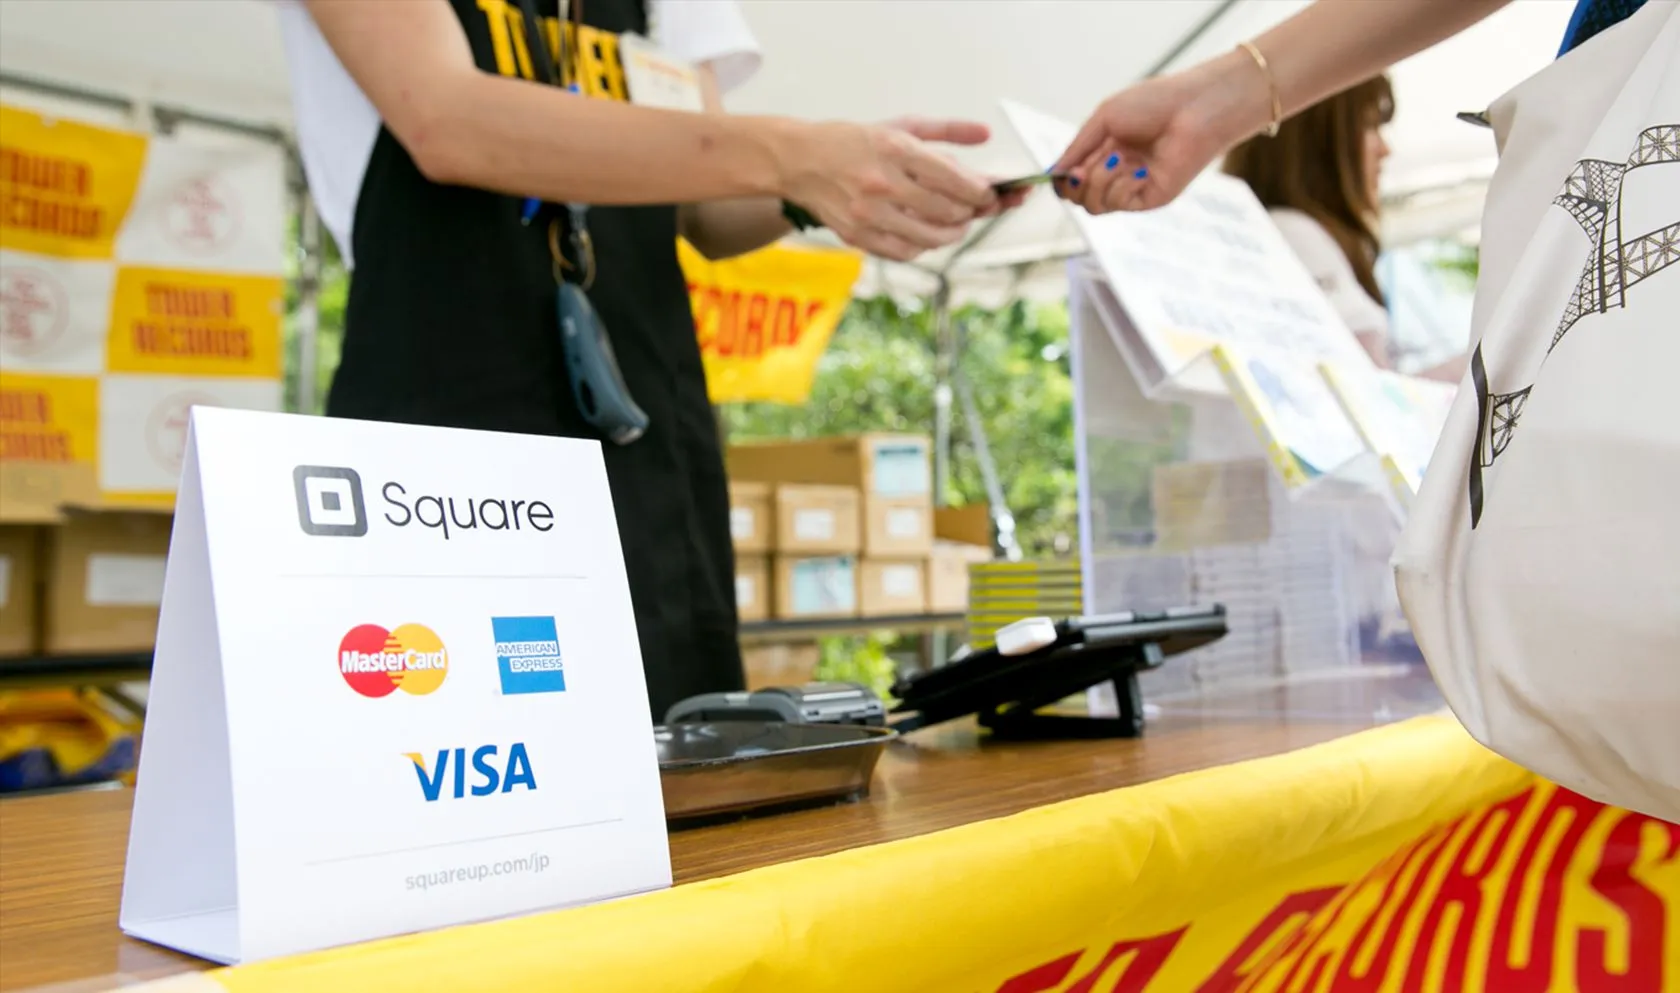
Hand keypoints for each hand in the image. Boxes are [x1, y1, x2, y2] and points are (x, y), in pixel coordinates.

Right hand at [777, 117, 998, 261]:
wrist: (798, 161)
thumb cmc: (851, 142)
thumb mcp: (899, 124)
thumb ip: (946, 130)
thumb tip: (986, 133)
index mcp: (895, 149)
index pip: (954, 179)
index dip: (980, 192)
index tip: (988, 194)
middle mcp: (882, 182)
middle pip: (946, 210)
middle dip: (969, 213)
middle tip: (975, 210)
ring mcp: (869, 213)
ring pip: (930, 237)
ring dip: (952, 234)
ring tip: (956, 225)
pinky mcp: (858, 235)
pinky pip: (905, 252)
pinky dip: (924, 247)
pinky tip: (927, 235)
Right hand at [1051, 52, 1270, 215]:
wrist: (1196, 107)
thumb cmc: (1155, 103)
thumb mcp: (1104, 118)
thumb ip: (1077, 147)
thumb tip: (1054, 173)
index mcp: (1106, 150)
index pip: (1073, 178)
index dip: (1063, 179)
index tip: (1061, 171)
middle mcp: (1118, 172)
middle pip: (1079, 197)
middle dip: (1076, 185)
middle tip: (1084, 169)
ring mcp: (1134, 187)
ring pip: (1095, 206)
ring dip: (1098, 182)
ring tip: (1118, 159)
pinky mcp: (1151, 198)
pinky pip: (1119, 204)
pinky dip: (1121, 187)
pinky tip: (1139, 170)